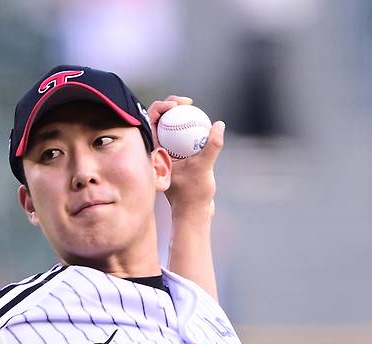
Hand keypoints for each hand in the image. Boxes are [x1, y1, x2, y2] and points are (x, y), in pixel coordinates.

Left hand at [148, 95, 224, 218]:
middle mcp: (158, 153)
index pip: (152, 121)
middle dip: (172, 106)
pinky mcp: (177, 160)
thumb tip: (219, 124)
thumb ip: (212, 146)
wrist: (194, 213)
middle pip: (161, 122)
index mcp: (155, 153)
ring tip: (194, 109)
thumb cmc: (194, 195)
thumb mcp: (204, 168)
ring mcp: (168, 157)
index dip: (162, 106)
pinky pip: (181, 138)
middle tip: (188, 102)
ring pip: (171, 129)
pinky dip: (189, 129)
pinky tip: (202, 125)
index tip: (178, 105)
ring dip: (181, 117)